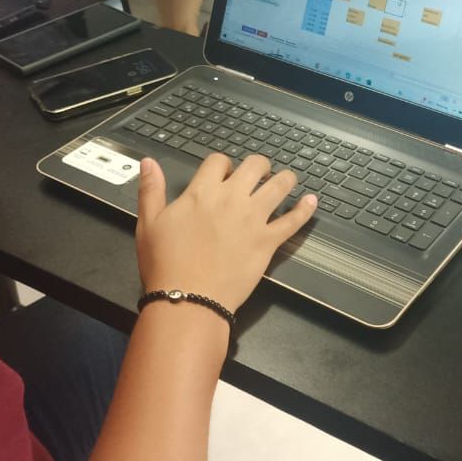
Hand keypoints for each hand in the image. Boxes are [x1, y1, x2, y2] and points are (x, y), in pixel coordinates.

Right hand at [135, 154, 317, 312]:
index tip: (225, 172)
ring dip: (285, 179)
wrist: (188, 299)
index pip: (219, 161)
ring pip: (280, 185)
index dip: (223, 164)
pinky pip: (293, 220)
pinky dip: (305, 209)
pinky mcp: (268, 241)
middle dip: (258, 166)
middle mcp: (232, 199)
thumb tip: (149, 162)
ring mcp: (253, 219)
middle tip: (258, 174)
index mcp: (202, 192)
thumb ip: (150, 190)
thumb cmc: (165, 264)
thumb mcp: (148, 223)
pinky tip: (312, 201)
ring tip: (287, 180)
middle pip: (255, 166)